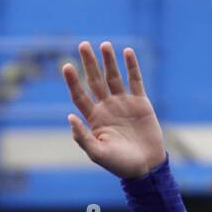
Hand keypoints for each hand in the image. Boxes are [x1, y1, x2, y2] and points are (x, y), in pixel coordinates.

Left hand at [62, 41, 167, 179]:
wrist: (146, 166)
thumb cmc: (119, 164)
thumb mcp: (97, 154)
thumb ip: (83, 137)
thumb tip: (69, 117)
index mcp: (94, 118)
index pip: (80, 95)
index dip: (73, 81)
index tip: (66, 66)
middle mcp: (107, 107)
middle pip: (95, 81)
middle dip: (89, 63)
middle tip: (83, 45)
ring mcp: (123, 103)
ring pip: (114, 77)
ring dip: (109, 61)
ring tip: (104, 44)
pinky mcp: (140, 102)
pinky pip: (135, 80)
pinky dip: (132, 66)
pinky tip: (127, 52)